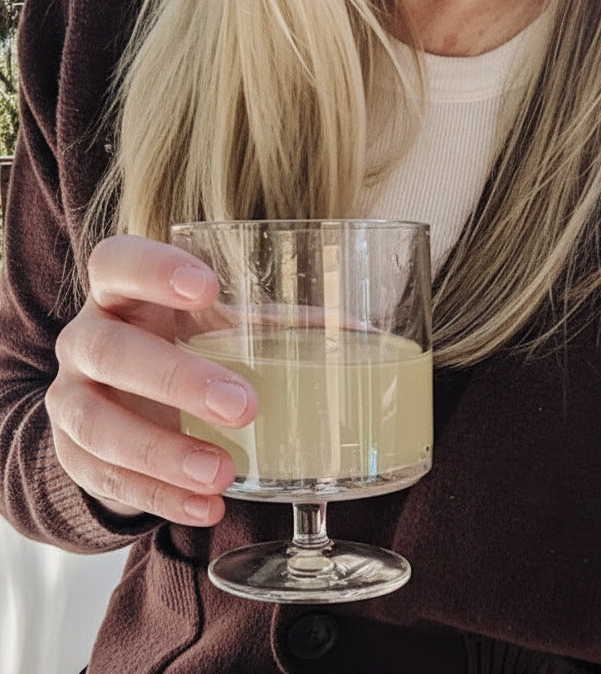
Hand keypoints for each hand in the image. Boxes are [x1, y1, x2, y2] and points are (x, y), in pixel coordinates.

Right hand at [45, 235, 257, 526]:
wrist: (122, 398)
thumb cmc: (183, 344)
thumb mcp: (217, 326)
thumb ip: (274, 325)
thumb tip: (363, 332)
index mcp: (121, 293)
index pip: (116, 262)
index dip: (153, 270)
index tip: (209, 287)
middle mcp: (85, 340)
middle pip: (109, 351)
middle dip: (176, 380)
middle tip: (242, 406)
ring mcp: (70, 398)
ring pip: (96, 425)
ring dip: (163, 454)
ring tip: (224, 473)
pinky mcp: (71, 454)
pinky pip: (103, 480)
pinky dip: (159, 497)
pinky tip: (208, 506)